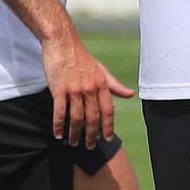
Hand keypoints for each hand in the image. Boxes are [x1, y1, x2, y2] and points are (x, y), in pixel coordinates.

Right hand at [42, 30, 134, 147]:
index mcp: (101, 84)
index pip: (108, 110)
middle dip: (91, 135)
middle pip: (93, 118)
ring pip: (76, 118)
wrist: (62, 42)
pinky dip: (59, 125)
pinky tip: (58, 134)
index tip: (108, 138)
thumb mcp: (101, 70)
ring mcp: (74, 89)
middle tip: (89, 147)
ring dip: (75, 133)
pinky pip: (59, 112)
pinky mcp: (59, 89)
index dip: (109, 126)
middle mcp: (90, 88)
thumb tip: (130, 95)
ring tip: (73, 143)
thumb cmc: (81, 56)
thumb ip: (114, 85)